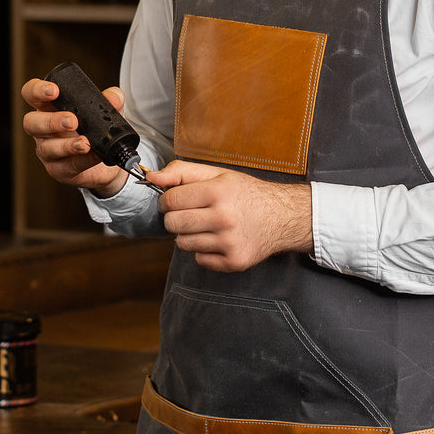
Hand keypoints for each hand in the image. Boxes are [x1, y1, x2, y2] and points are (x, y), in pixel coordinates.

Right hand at [20, 77, 128, 197]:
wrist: (106, 163)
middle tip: (72, 120)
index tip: (54, 90)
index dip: (37, 90)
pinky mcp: (59, 170)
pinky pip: (68, 166)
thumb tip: (114, 97)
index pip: (31, 94)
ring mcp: (48, 151)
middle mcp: (42, 129)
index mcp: (48, 107)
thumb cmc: (95, 131)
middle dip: (51, 121)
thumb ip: (110, 100)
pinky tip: (95, 155)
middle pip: (31, 122)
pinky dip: (83, 160)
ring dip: (67, 145)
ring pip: (47, 148)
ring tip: (85, 142)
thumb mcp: (104, 111)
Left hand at [149, 160, 312, 271]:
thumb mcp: (216, 174)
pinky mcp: (234, 261)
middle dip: (174, 218)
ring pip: (182, 243)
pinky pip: (199, 259)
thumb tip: (151, 177)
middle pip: (173, 224)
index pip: (171, 200)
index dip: (165, 200)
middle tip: (187, 213)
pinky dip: (203, 250)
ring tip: (204, 225)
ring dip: (187, 234)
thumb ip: (181, 172)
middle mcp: (224, 218)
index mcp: (218, 192)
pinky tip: (217, 239)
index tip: (171, 201)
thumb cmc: (245, 193)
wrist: (282, 217)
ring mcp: (230, 242)